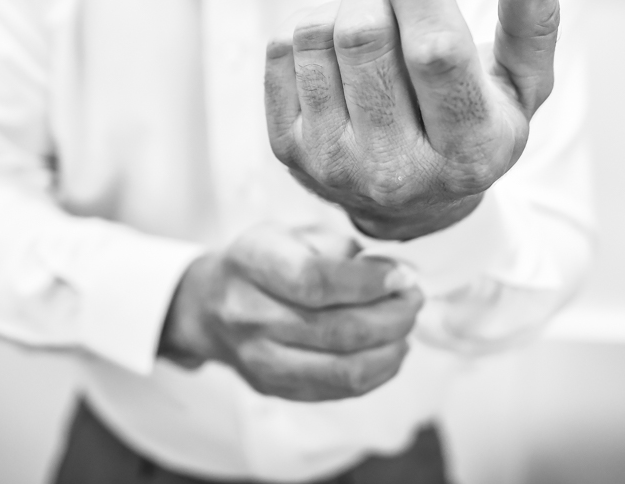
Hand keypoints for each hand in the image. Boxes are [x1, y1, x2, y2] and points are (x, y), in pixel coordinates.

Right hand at [159, 224, 422, 400]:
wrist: (210, 306)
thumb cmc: (263, 261)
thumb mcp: (292, 233)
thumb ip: (340, 248)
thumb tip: (394, 274)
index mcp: (252, 263)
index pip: (314, 282)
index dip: (368, 283)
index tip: (402, 276)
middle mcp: (249, 315)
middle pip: (337, 331)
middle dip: (393, 317)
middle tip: (414, 299)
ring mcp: (260, 360)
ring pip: (343, 370)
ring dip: (391, 349)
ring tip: (406, 326)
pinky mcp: (276, 389)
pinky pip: (338, 391)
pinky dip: (377, 373)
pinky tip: (390, 350)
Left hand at [264, 0, 559, 239]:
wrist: (410, 204)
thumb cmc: (474, 125)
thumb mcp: (522, 86)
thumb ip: (532, 22)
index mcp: (469, 150)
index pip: (434, 54)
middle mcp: (396, 168)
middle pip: (363, 35)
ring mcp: (333, 163)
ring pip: (316, 35)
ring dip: (342, 6)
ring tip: (370, 24)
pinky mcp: (287, 149)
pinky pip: (283, 50)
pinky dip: (310, 27)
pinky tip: (338, 50)